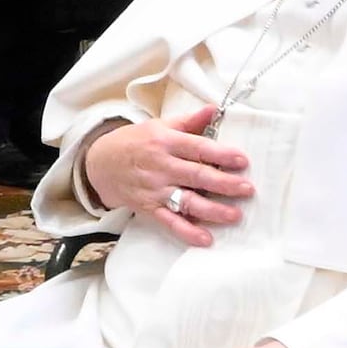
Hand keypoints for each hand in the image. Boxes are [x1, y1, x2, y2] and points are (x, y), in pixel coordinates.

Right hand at [84, 101, 255, 244]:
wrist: (99, 163)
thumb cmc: (134, 142)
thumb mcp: (159, 125)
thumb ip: (189, 121)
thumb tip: (215, 109)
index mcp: (165, 142)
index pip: (197, 147)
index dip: (220, 154)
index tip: (242, 161)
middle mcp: (161, 166)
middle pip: (196, 176)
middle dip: (223, 183)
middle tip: (247, 189)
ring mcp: (154, 189)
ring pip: (186, 201)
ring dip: (211, 210)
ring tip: (234, 215)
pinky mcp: (148, 207)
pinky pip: (169, 222)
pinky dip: (186, 231)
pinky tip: (204, 239)